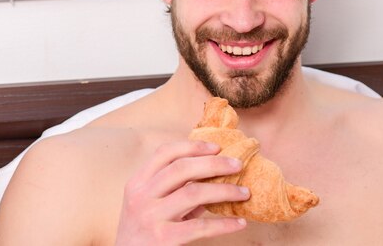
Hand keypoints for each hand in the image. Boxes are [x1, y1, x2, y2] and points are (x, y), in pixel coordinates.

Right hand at [115, 140, 249, 244]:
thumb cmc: (142, 231)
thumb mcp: (149, 204)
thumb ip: (174, 189)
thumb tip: (213, 175)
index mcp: (138, 182)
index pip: (165, 153)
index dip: (193, 146)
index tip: (217, 147)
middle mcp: (142, 196)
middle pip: (182, 168)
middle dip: (214, 163)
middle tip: (237, 165)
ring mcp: (150, 217)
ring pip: (193, 193)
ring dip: (224, 190)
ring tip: (244, 192)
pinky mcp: (162, 239)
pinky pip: (199, 227)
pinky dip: (224, 224)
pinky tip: (239, 222)